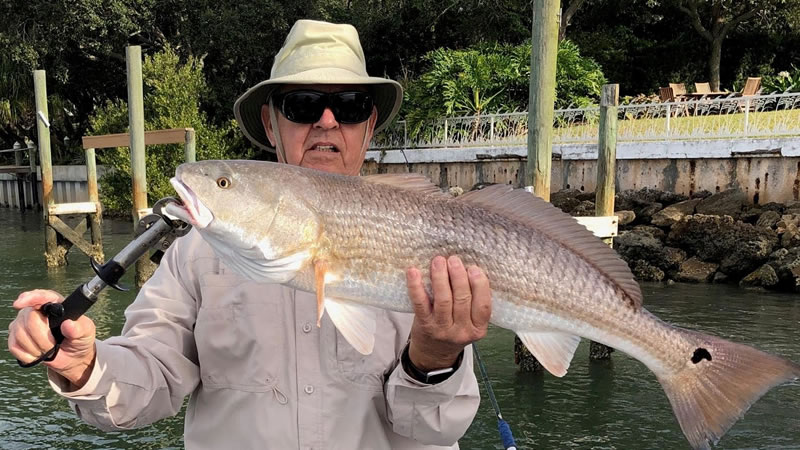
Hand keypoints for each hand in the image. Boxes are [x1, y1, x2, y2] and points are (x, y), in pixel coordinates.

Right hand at [7, 289, 96, 388]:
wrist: (73, 357)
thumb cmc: (79, 339)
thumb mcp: (86, 332)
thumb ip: (79, 328)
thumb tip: (68, 324)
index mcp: (55, 304)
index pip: (42, 296)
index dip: (31, 297)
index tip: (22, 302)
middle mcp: (36, 312)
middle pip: (29, 318)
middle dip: (42, 336)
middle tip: (54, 343)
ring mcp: (23, 325)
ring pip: (20, 334)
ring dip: (37, 347)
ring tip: (49, 348)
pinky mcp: (15, 339)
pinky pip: (15, 346)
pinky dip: (29, 354)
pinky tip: (39, 353)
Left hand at [406, 255, 491, 370]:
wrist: (434, 354)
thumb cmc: (455, 330)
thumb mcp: (471, 322)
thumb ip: (473, 302)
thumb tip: (468, 268)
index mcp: (478, 328)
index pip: (483, 305)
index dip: (480, 285)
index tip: (474, 268)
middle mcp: (461, 330)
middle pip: (462, 299)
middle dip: (458, 276)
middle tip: (454, 260)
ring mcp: (442, 329)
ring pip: (443, 299)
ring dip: (440, 277)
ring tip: (438, 261)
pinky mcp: (424, 325)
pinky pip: (420, 303)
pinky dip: (416, 286)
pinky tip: (414, 272)